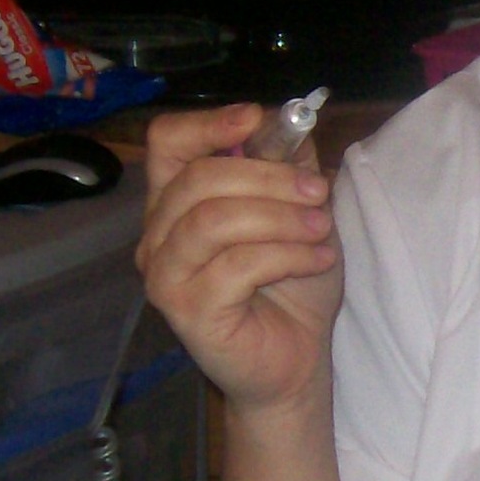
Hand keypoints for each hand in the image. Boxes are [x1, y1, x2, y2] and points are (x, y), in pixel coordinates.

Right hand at [137, 104, 342, 413]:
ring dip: (280, 217)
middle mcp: (158, 235)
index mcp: (176, 201)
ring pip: (214, 220)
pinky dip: (287, 254)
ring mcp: (165, 275)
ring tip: (321, 230)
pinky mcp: (186, 310)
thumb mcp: (299, 211)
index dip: (209, 122)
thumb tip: (290, 119)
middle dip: (269, 177)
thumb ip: (288, 165)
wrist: (295, 361)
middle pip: (198, 177)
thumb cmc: (289, 287)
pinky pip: (236, 265)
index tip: (257, 119)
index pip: (167, 142)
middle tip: (318, 192)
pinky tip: (317, 259)